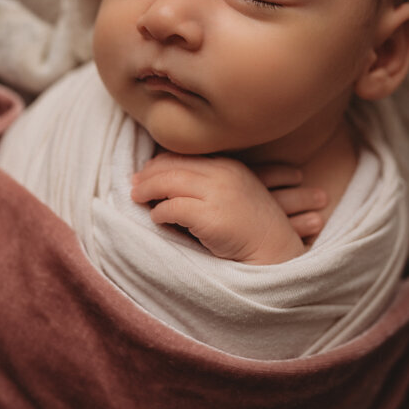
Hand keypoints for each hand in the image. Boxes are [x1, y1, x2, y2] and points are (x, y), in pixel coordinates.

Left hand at [131, 153, 324, 264]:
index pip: (184, 156)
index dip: (160, 163)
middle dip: (148, 175)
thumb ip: (207, 184)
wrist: (275, 252)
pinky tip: (156, 219)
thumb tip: (168, 186)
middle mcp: (223, 174)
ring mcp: (218, 194)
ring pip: (170, 182)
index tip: (145, 173)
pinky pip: (174, 208)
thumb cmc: (250, 228)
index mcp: (228, 165)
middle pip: (173, 165)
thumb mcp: (232, 195)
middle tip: (133, 186)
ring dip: (148, 190)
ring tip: (136, 198)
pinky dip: (160, 212)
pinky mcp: (212, 217)